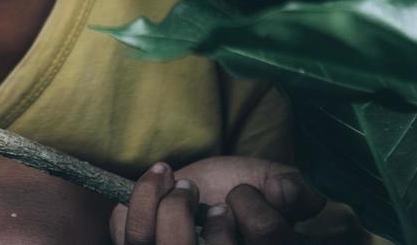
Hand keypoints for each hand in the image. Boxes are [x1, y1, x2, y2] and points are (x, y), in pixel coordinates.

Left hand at [109, 156, 324, 243]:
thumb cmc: (236, 192)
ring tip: (166, 177)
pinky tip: (151, 186)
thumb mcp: (271, 185)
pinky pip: (125, 238)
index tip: (240, 191)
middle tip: (190, 187)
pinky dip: (131, 208)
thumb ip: (291, 188)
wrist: (202, 191)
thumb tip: (286, 191)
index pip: (266, 234)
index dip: (253, 205)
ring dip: (157, 203)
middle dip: (188, 209)